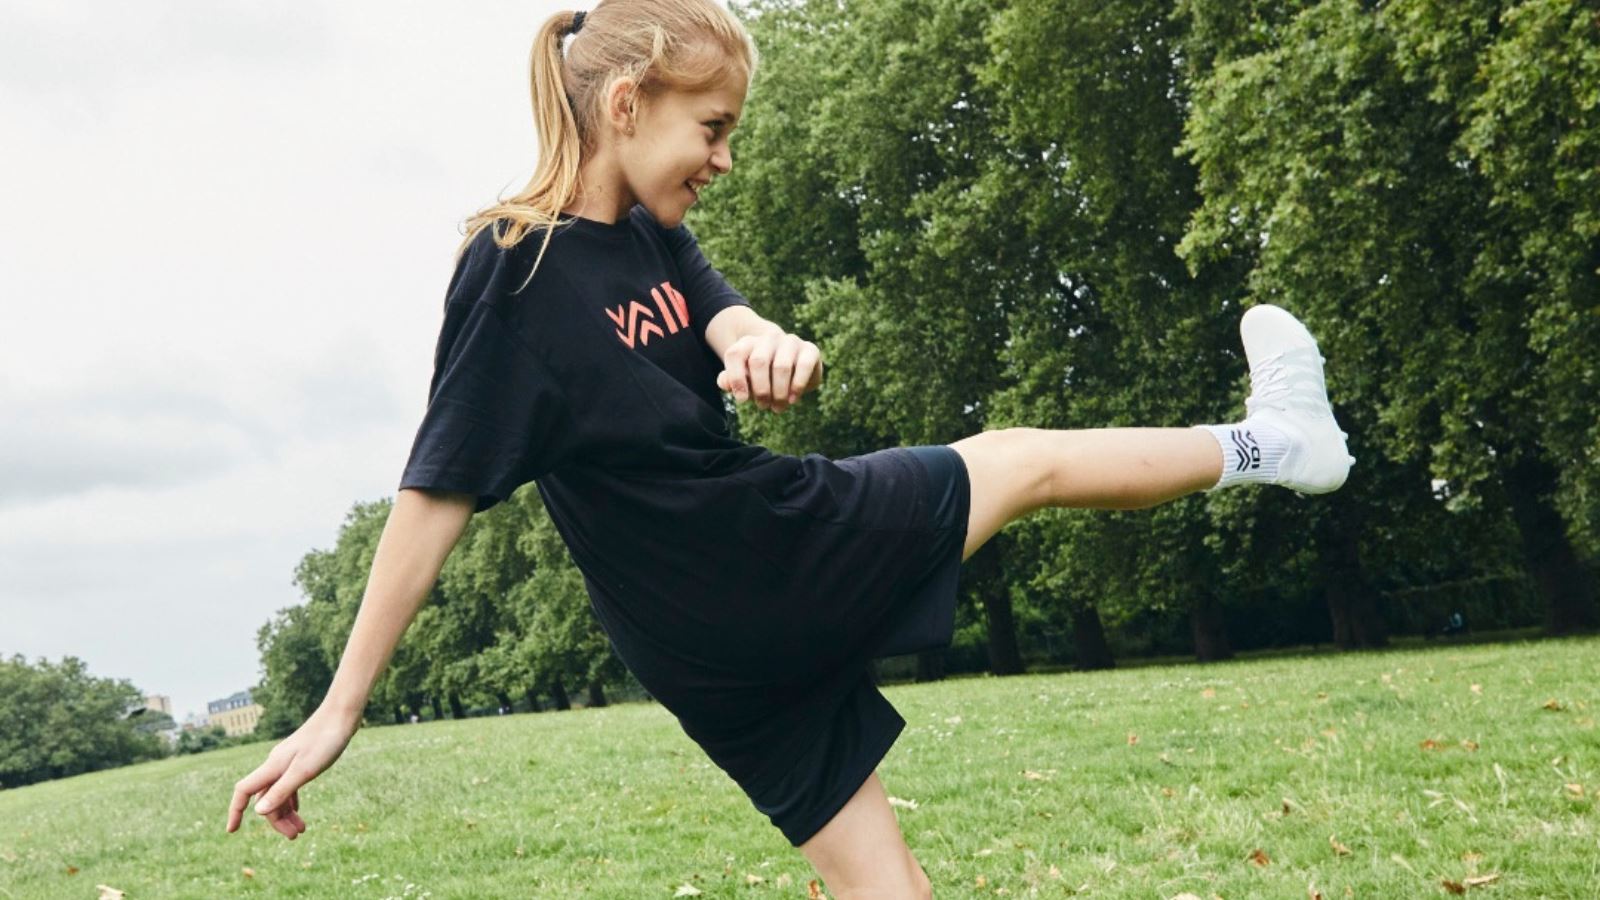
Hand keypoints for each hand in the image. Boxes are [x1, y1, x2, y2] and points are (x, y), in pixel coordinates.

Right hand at [225, 707, 358, 839]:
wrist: (341, 717)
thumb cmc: (324, 742)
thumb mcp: (304, 771)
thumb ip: (282, 791)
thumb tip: (258, 813)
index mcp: (272, 767)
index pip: (244, 791)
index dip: (235, 811)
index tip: (232, 831)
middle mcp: (275, 765)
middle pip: (266, 798)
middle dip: (276, 820)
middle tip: (295, 836)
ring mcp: (287, 762)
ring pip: (278, 793)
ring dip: (286, 813)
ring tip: (301, 830)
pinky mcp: (300, 760)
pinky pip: (288, 785)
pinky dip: (291, 800)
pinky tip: (298, 811)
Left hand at [715, 331, 822, 412]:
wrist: (793, 368)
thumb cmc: (763, 377)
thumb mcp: (745, 379)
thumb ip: (730, 381)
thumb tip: (725, 383)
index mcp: (748, 343)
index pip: (735, 354)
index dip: (736, 378)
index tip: (742, 400)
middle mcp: (768, 338)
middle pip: (758, 361)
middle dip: (760, 390)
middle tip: (763, 406)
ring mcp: (790, 341)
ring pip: (781, 366)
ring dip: (779, 393)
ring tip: (778, 407)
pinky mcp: (810, 349)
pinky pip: (804, 366)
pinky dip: (797, 386)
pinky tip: (793, 399)